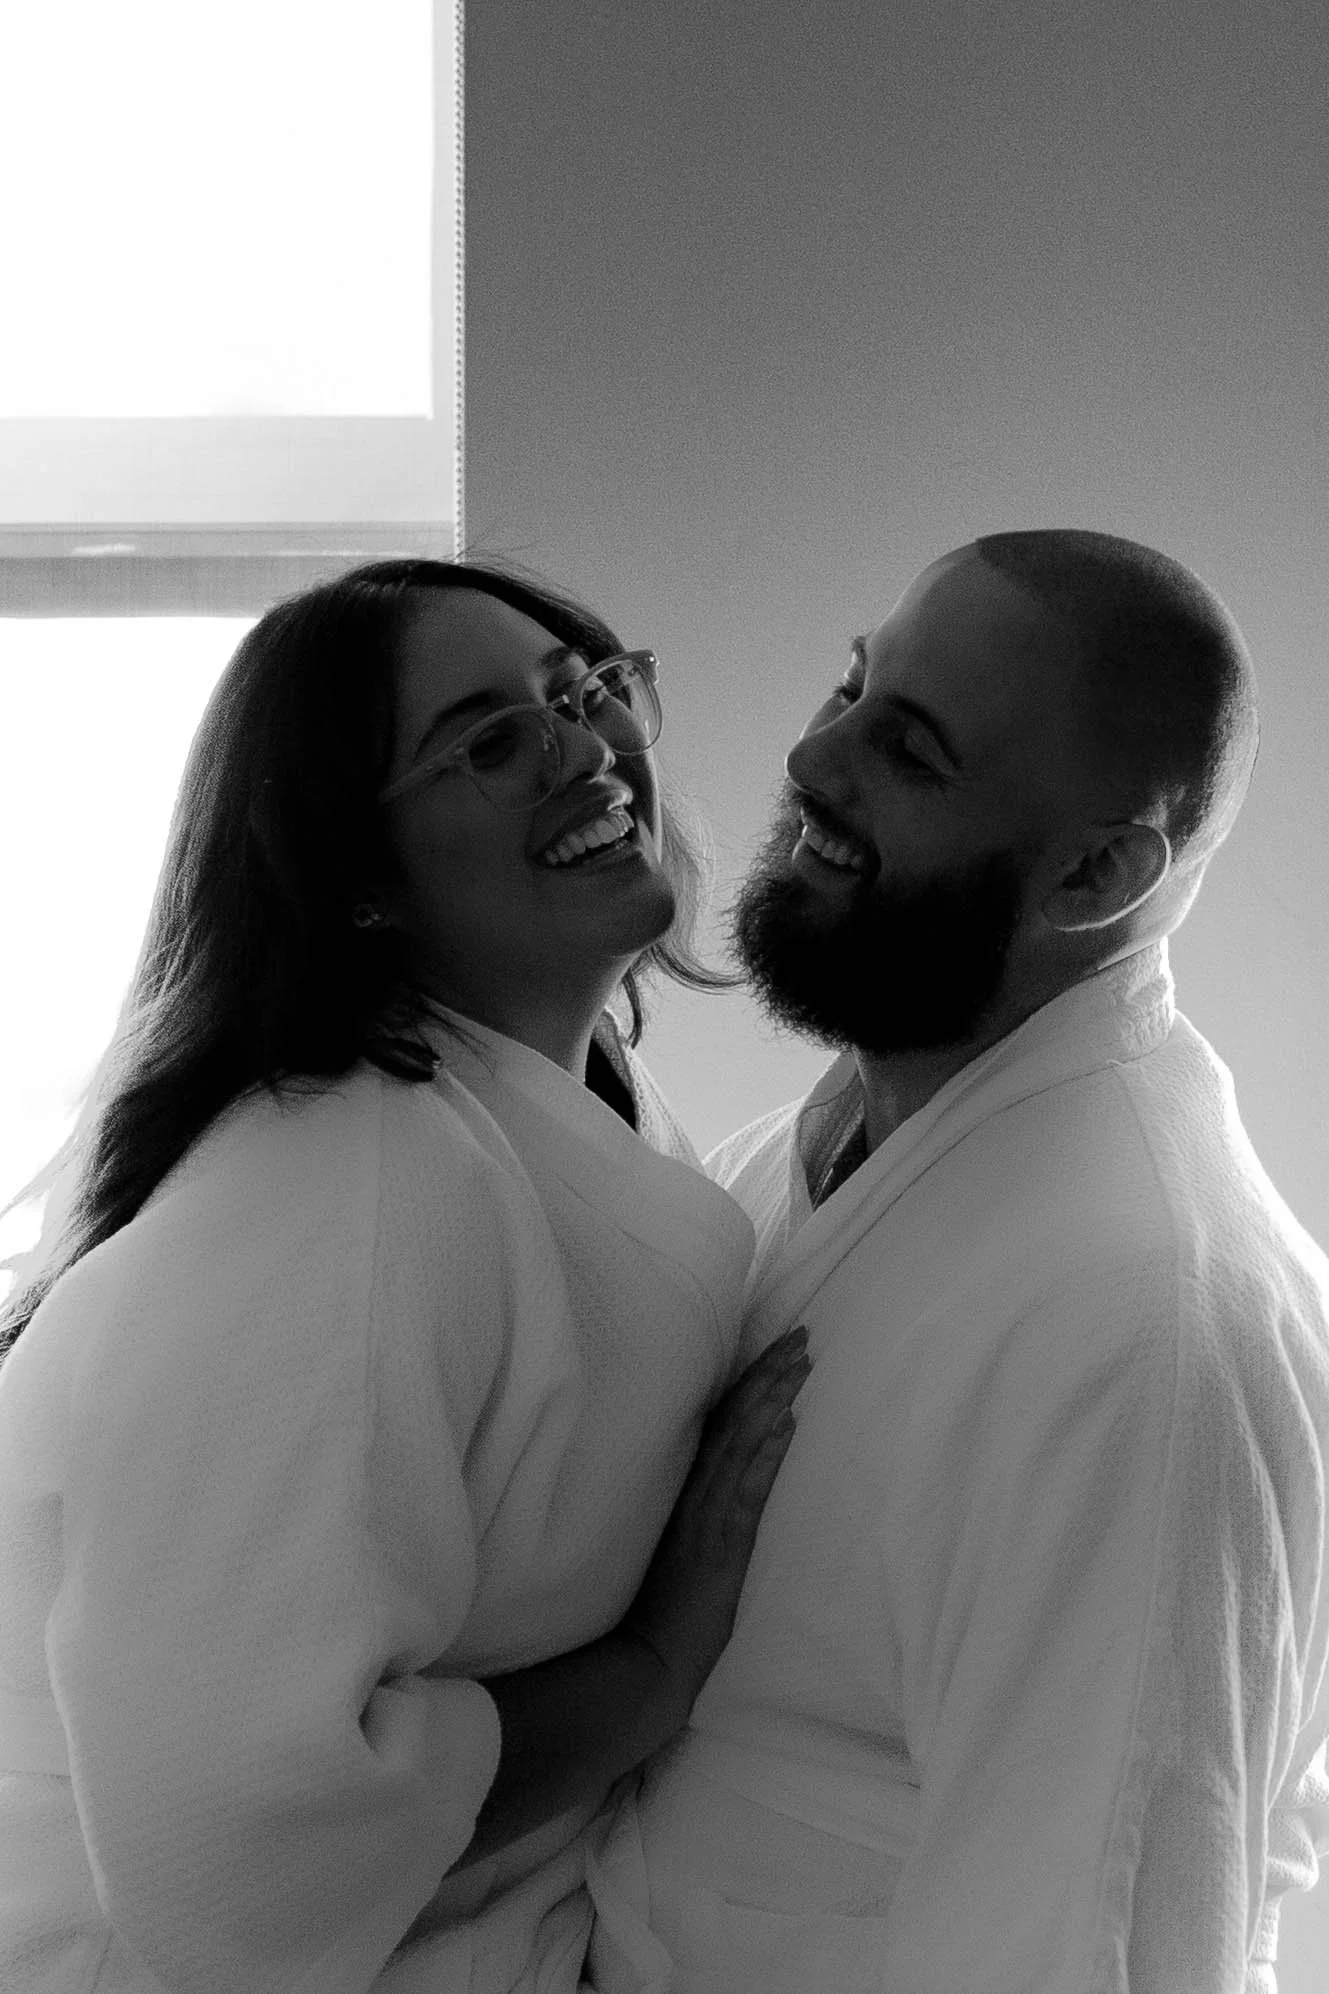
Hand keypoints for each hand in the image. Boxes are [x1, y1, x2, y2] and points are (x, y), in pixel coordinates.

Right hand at [619, 1325, 810, 1725]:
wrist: (647, 1660)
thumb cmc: (667, 1611)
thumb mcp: (686, 1548)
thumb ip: (703, 1512)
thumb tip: (733, 1473)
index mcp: (689, 1492)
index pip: (722, 1422)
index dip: (752, 1382)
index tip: (780, 1348)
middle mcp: (697, 1495)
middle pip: (735, 1419)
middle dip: (770, 1374)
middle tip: (802, 1335)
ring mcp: (707, 1517)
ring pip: (742, 1442)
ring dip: (774, 1398)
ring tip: (802, 1362)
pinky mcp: (721, 1546)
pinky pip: (747, 1489)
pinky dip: (767, 1452)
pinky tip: (788, 1423)